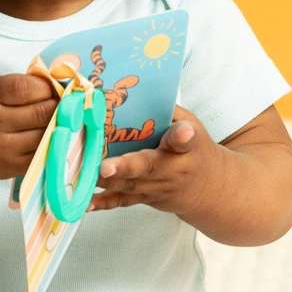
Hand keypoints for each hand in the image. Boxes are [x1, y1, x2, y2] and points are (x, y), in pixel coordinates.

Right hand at [0, 70, 57, 180]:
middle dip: (57, 104)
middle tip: (62, 102)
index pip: (25, 88)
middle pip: (41, 112)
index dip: (46, 86)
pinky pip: (45, 151)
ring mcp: (4, 149)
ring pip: (47, 133)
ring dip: (58, 123)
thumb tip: (61, 86)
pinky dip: (53, 141)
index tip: (52, 86)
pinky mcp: (14, 167)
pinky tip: (51, 133)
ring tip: (58, 117)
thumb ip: (21, 84)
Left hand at [89, 112, 210, 215]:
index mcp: (187, 148)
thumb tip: (139, 88)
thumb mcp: (192, 125)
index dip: (182, 135)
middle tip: (106, 166)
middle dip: (125, 167)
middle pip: (147, 167)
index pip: (184, 139)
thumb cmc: (195, 150)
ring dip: (105, 181)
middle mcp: (171, 170)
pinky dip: (104, 203)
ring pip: (129, 185)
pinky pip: (123, 201)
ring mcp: (156, 188)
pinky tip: (86, 203)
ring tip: (82, 174)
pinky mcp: (144, 198)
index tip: (184, 130)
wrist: (209, 190)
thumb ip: (168, 111)